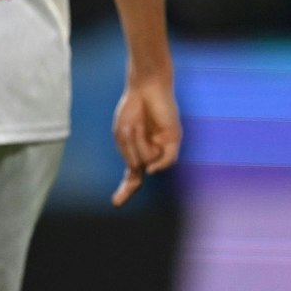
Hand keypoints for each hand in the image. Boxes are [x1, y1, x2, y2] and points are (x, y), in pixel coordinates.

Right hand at [112, 75, 181, 206]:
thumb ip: (132, 157)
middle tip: (130, 135)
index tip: (116, 203)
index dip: (125, 190)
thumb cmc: (131, 110)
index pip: (132, 176)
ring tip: (139, 125)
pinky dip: (158, 162)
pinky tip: (152, 165)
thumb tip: (148, 172)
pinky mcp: (174, 140)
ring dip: (139, 145)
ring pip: (148, 161)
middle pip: (137, 169)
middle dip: (131, 157)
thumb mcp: (123, 136)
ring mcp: (162, 147)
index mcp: (136, 152)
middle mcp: (150, 152)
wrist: (145, 87)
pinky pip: (166, 160)